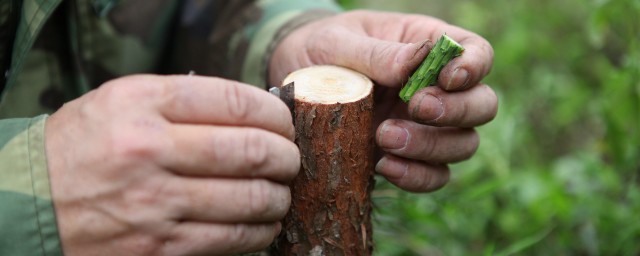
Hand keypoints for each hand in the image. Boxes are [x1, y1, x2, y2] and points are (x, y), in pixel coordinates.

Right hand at [45, 75, 298, 254]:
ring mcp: (155, 203)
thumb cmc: (84, 146)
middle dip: (287, 156)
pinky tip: (263, 221)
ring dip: (280, 196)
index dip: (275, 113)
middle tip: (290, 158)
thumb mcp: (121, 102)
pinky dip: (261, 230)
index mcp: (141, 103)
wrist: (28, 205)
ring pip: (251, 198)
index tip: (284, 122)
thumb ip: (183, 102)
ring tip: (280, 191)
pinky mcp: (160, 248)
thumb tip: (255, 113)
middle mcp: (149, 150)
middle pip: (252, 150)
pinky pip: (232, 238)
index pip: (234, 101)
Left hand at [269, 10, 496, 191]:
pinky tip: (384, 166)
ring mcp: (425, 126)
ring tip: (384, 136)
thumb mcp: (339, 42)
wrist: (292, 80)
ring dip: (432, 146)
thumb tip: (415, 63)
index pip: (476, 52)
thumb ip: (377, 53)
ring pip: (464, 144)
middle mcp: (436, 88)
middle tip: (416, 108)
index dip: (474, 66)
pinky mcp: (407, 156)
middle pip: (482, 104)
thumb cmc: (321, 49)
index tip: (448, 78)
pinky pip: (433, 175)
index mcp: (428, 47)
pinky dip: (416, 176)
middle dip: (456, 111)